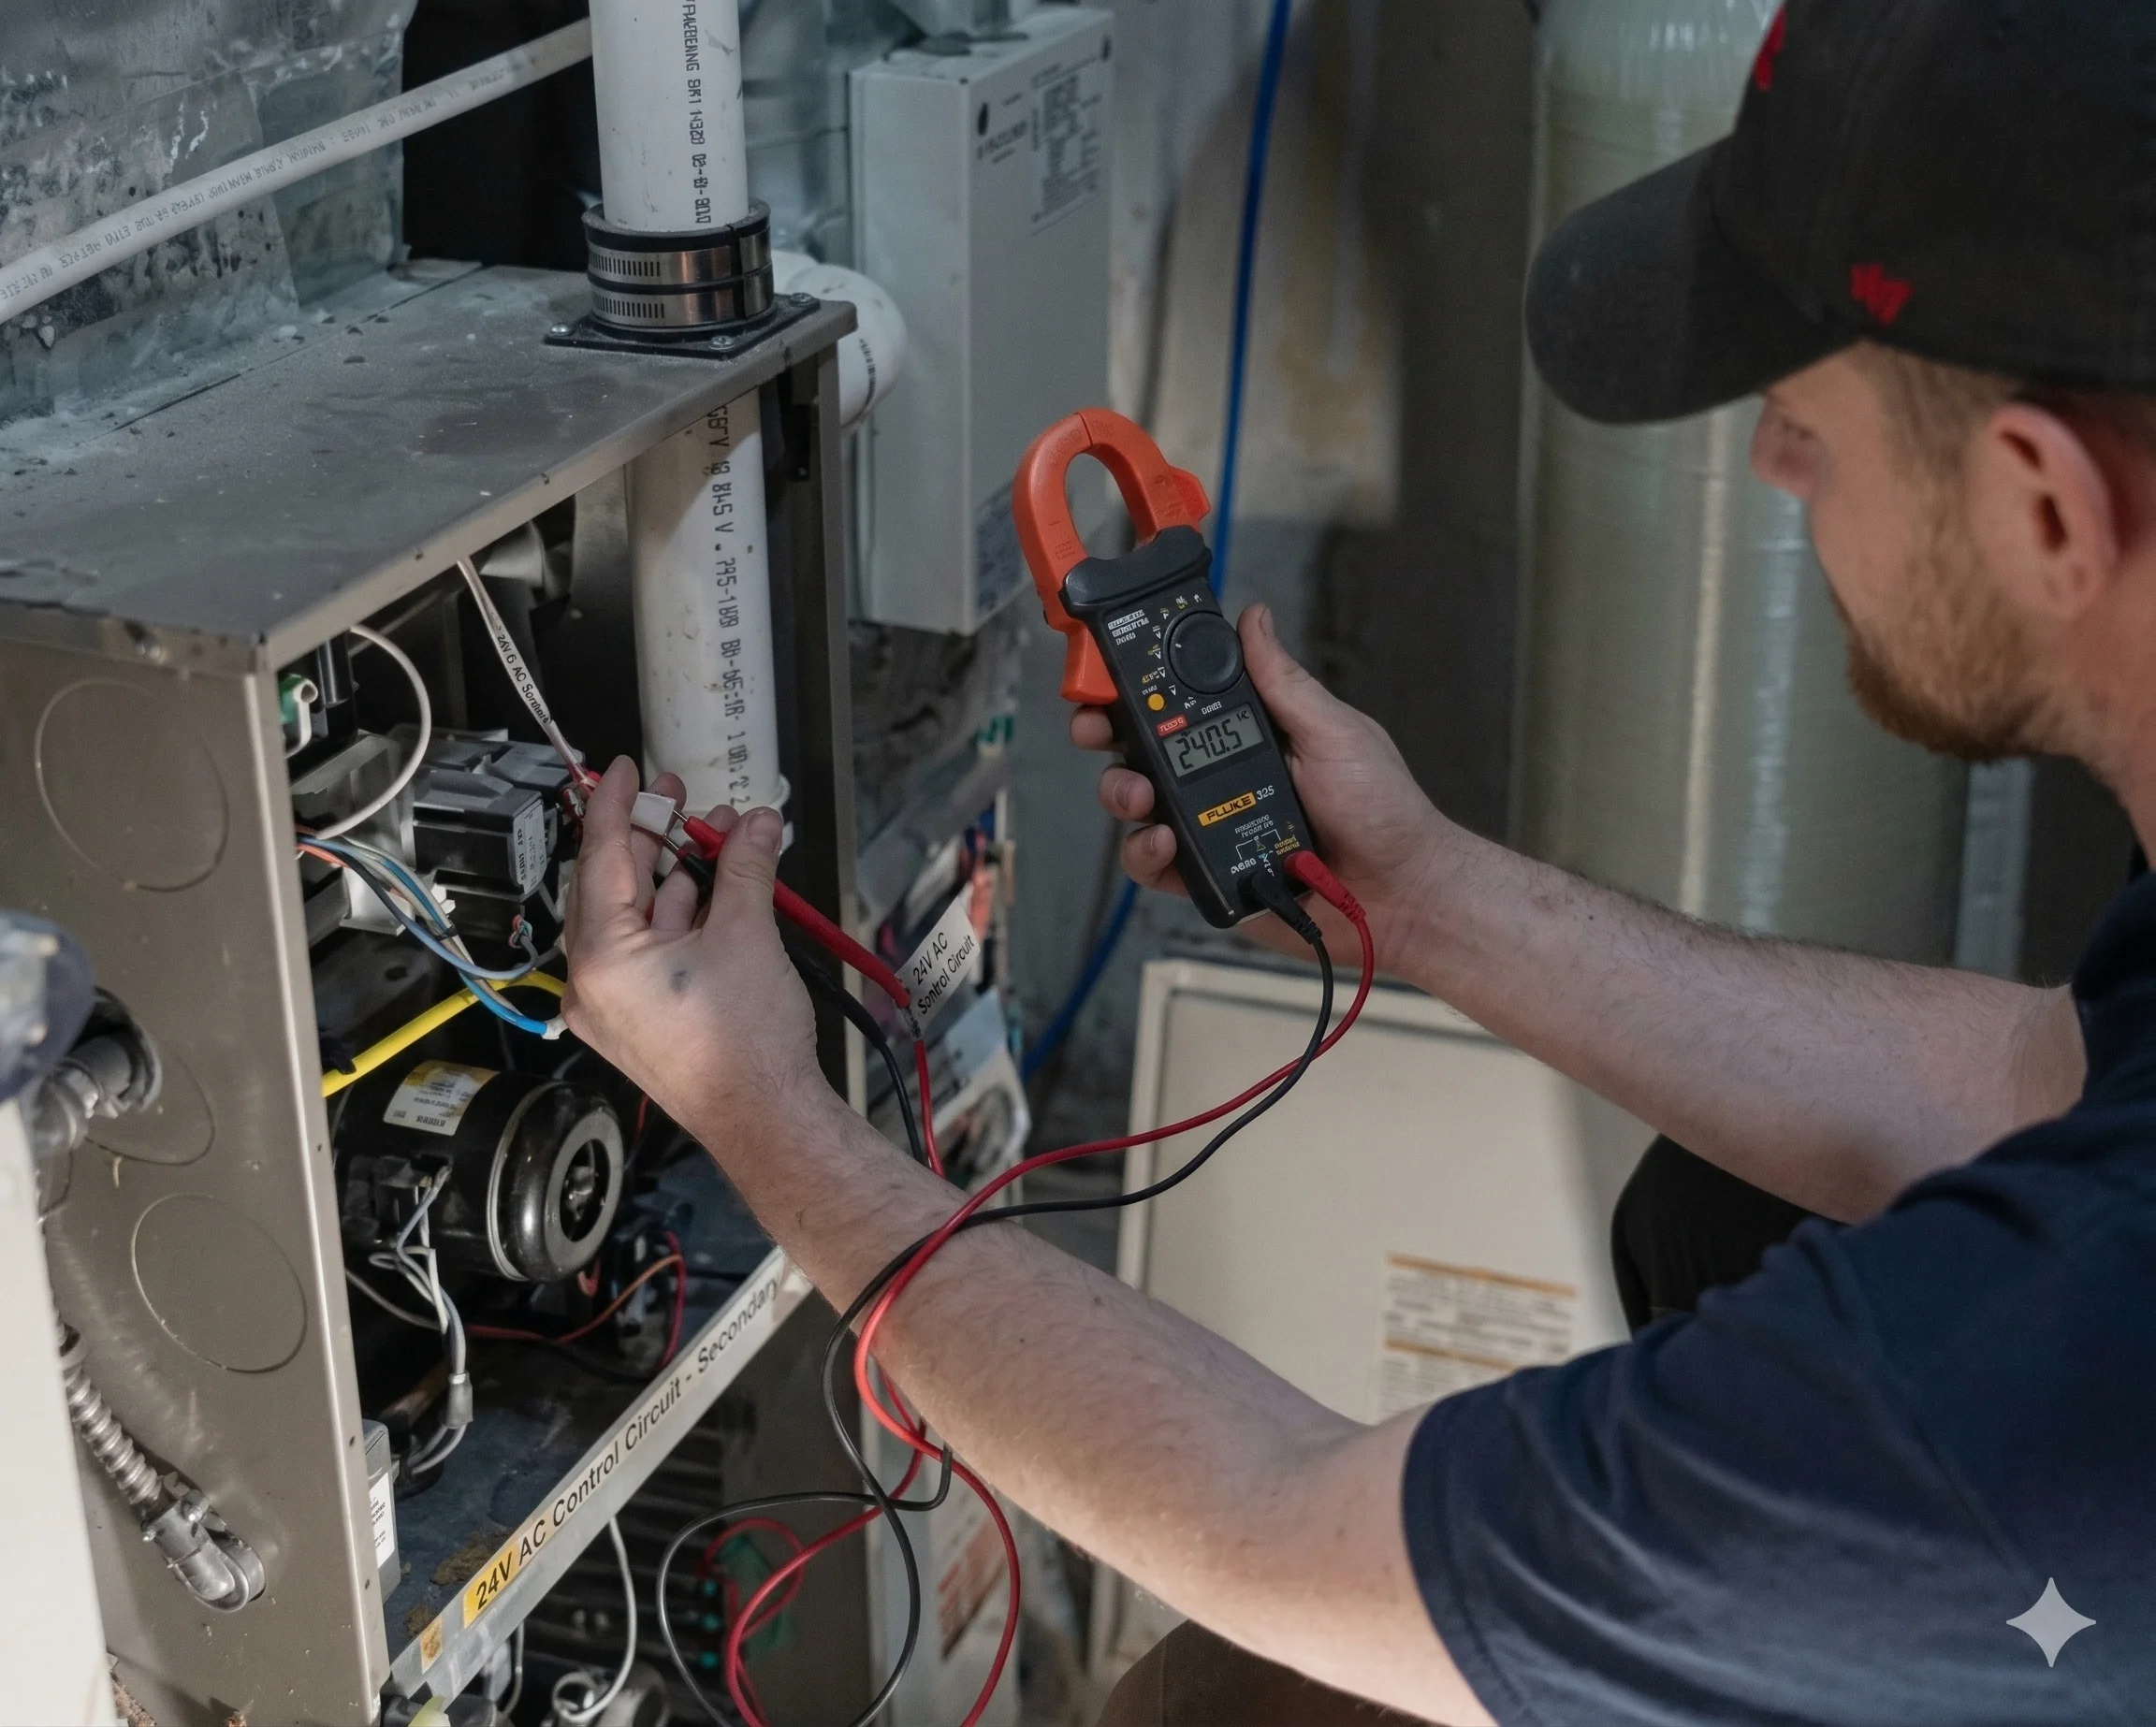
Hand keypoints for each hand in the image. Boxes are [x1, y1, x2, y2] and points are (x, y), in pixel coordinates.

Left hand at [561, 759, 833, 1145]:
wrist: (766, 1119)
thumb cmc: (745, 1042)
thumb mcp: (745, 933)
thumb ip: (743, 867)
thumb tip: (754, 823)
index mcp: (600, 957)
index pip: (599, 858)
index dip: (613, 804)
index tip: (620, 769)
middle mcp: (593, 983)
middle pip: (614, 887)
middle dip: (652, 837)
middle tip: (678, 795)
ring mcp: (615, 1006)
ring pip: (637, 919)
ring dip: (677, 876)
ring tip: (719, 837)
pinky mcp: (643, 1021)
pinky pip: (651, 952)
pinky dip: (682, 917)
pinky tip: (718, 888)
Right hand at [1075, 604, 1453, 970]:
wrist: (1400, 894)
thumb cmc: (1383, 810)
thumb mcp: (1333, 731)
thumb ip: (1284, 682)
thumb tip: (1253, 618)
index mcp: (1250, 733)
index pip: (1180, 700)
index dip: (1138, 685)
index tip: (1109, 673)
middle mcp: (1221, 776)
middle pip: (1141, 749)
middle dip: (1107, 735)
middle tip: (1096, 731)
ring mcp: (1210, 826)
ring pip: (1137, 805)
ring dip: (1122, 794)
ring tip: (1140, 797)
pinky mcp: (1206, 875)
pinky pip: (1154, 863)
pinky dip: (1146, 852)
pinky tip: (1164, 841)